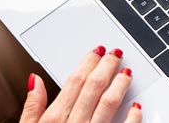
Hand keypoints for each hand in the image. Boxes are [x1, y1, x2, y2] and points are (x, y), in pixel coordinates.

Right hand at [20, 46, 141, 122]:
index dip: (87, 63)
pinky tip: (137, 107)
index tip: (96, 52)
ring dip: (120, 86)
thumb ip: (32, 108)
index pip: (74, 82)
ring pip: (109, 105)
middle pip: (93, 88)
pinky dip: (132, 118)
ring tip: (127, 72)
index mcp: (53, 121)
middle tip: (115, 54)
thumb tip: (35, 80)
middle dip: (106, 67)